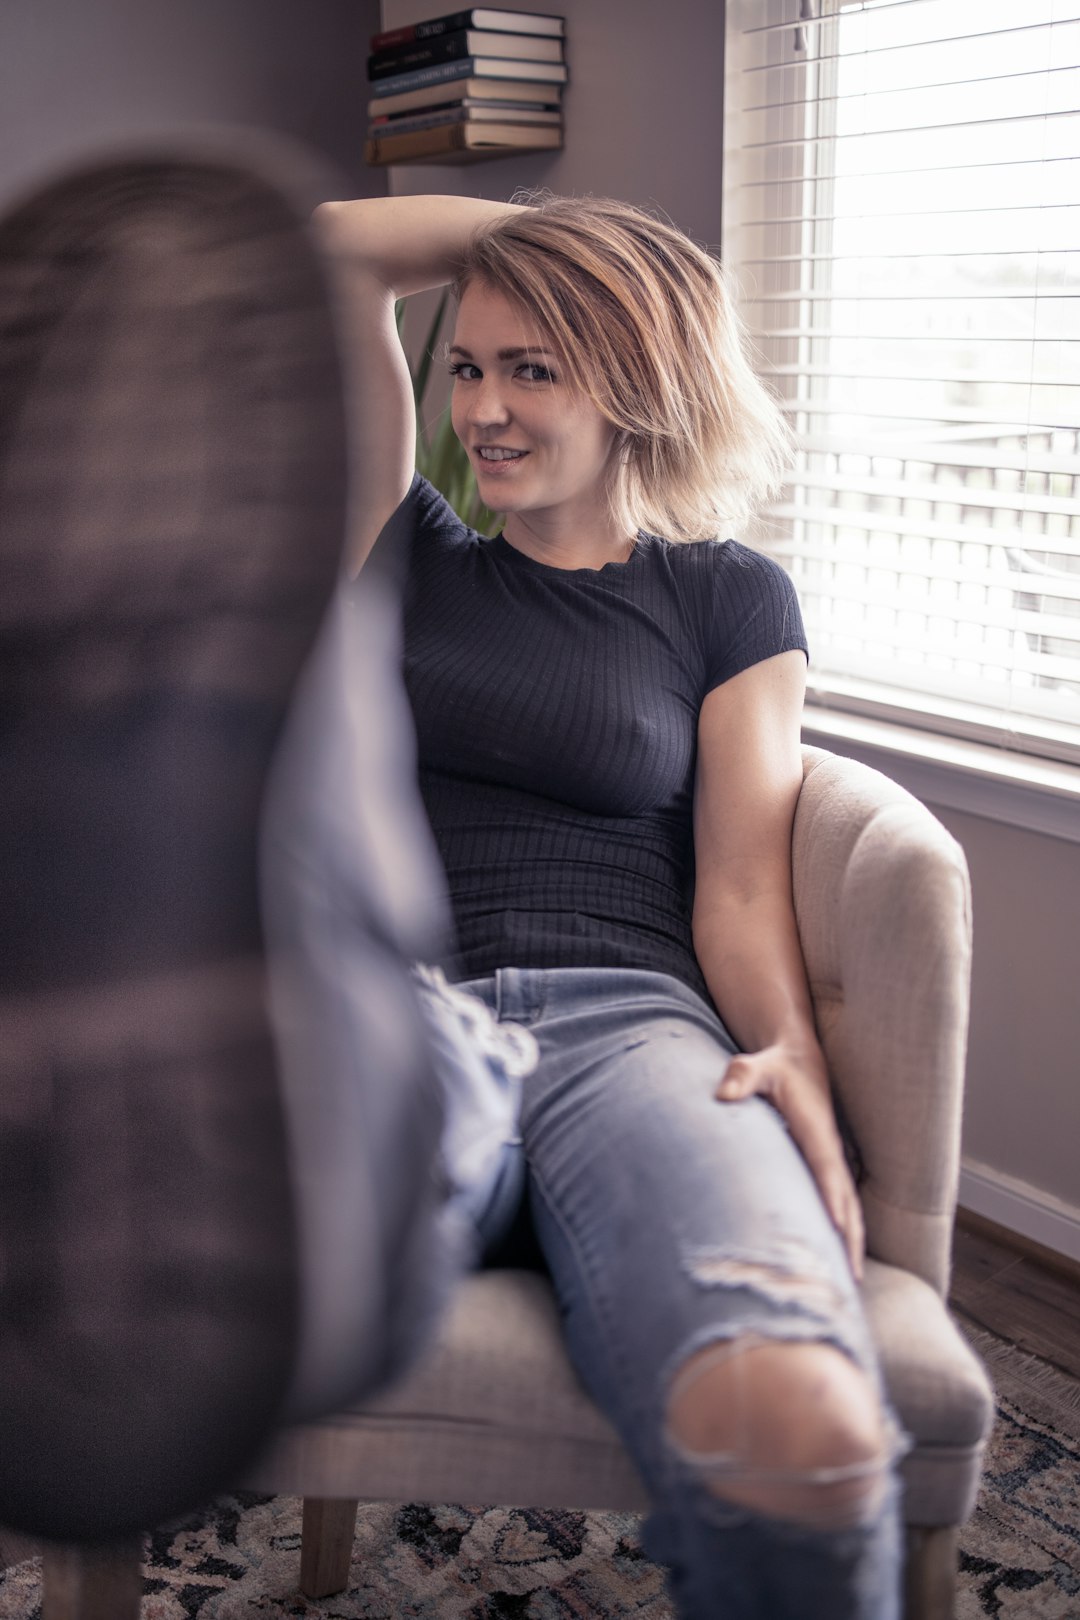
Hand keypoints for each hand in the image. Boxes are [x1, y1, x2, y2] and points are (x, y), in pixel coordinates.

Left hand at [716, 1044, 864, 1279]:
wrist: (798, 1059)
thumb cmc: (775, 1066)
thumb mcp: (756, 1065)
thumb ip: (741, 1075)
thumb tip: (722, 1094)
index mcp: (815, 1130)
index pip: (826, 1169)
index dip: (833, 1198)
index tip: (838, 1229)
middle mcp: (830, 1149)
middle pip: (846, 1199)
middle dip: (851, 1237)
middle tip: (851, 1279)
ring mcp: (830, 1160)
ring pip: (847, 1206)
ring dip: (851, 1241)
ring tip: (851, 1283)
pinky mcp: (823, 1167)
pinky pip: (837, 1202)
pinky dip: (843, 1230)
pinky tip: (838, 1258)